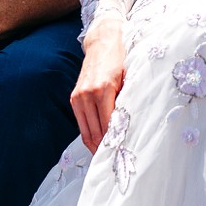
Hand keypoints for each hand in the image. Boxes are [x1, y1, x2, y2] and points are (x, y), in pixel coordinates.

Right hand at [71, 16, 126, 151]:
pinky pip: (82, 123)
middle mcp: (88, 94)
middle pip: (96, 132)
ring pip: (86, 131)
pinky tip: (99, 144)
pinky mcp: (74, 97)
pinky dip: (89, 135)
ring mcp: (78, 96)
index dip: (116, 142)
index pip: (109, 125)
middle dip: (105, 149)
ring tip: (107, 158)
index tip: (124, 154)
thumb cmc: (121, 59)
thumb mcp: (129, 78)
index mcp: (104, 89)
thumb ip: (128, 101)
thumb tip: (131, 127)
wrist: (103, 42)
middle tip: (116, 162)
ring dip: (96, 146)